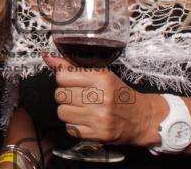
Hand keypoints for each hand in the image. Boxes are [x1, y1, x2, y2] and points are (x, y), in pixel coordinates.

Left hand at [44, 52, 159, 145]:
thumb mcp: (100, 74)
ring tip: (82, 109)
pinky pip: (70, 128)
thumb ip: (71, 66)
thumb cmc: (119, 94)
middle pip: (60, 95)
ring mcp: (100, 117)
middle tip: (79, 97)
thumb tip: (48, 57)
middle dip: (66, 96)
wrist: (142, 118)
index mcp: (101, 79)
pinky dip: (75, 125)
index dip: (63, 79)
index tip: (71, 82)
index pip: (62, 76)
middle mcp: (101, 97)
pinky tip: (86, 120)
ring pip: (62, 112)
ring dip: (69, 111)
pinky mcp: (99, 134)